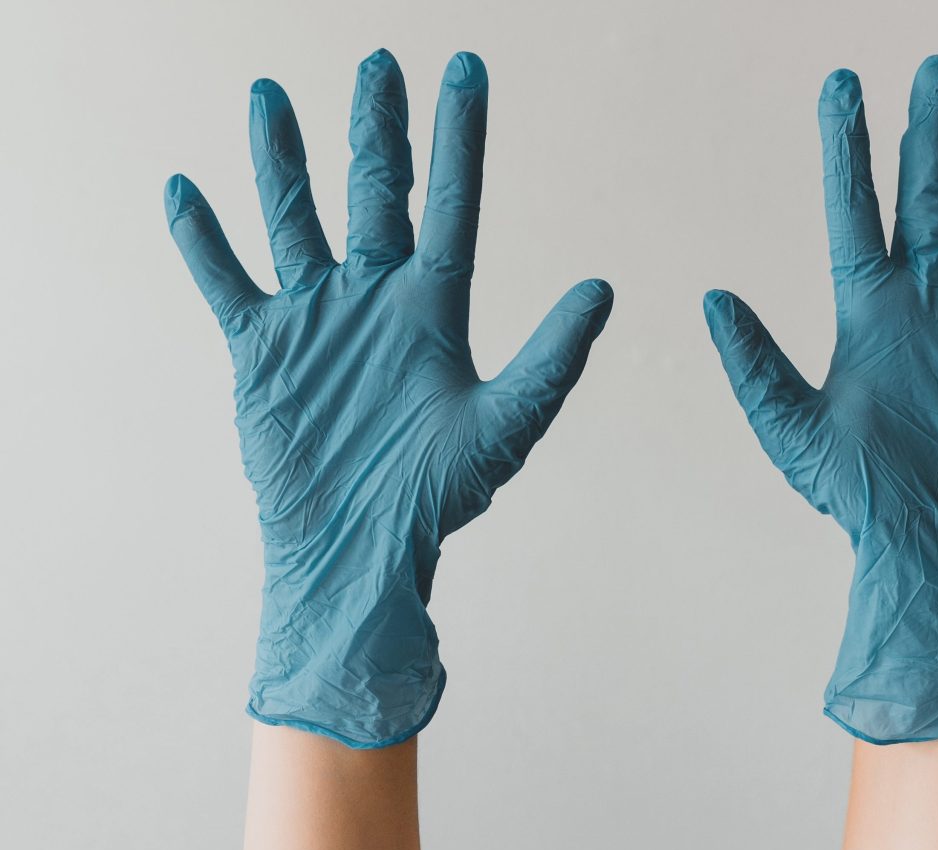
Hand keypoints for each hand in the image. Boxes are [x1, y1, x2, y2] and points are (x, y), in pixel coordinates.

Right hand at [165, 50, 612, 747]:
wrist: (358, 548)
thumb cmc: (438, 497)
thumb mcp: (506, 423)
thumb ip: (553, 357)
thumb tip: (603, 287)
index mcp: (436, 307)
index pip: (451, 202)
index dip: (460, 138)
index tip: (466, 69)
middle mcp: (376, 298)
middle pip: (375, 192)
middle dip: (376, 129)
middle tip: (378, 62)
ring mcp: (317, 318)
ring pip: (294, 218)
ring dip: (280, 161)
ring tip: (269, 94)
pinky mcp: (262, 349)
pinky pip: (226, 281)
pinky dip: (202, 240)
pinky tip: (183, 190)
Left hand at [704, 55, 937, 742]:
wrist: (928, 542)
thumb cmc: (855, 494)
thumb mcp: (791, 429)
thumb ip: (754, 364)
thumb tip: (711, 298)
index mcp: (868, 308)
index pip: (856, 209)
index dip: (849, 148)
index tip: (843, 86)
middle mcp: (924, 298)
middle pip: (930, 195)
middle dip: (933, 132)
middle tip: (935, 67)